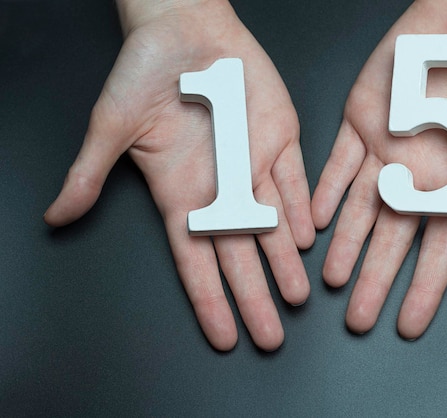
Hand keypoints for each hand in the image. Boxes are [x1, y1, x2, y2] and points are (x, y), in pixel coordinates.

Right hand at [44, 0, 314, 350]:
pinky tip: (307, 237)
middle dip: (256, 296)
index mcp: (182, 194)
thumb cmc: (142, 72)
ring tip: (296, 297)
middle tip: (271, 337)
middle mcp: (221, 188)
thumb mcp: (111, 126)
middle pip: (240, 255)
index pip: (197, 261)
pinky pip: (294, 180)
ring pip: (274, 224)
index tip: (225, 336)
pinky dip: (301, 207)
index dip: (211, 300)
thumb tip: (56, 215)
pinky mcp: (279, 138)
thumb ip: (90, 173)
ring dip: (285, 261)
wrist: (182, 28)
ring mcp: (252, 165)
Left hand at [311, 0, 446, 339]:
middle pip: (393, 239)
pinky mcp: (360, 121)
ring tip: (330, 280)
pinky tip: (314, 221)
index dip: (424, 286)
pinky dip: (326, 191)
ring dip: (345, 244)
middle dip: (374, 279)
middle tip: (357, 319)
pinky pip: (338, 164)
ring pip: (361, 208)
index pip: (440, 246)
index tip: (409, 324)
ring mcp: (385, 149)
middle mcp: (418, 173)